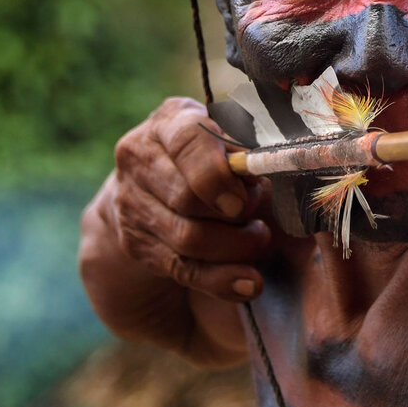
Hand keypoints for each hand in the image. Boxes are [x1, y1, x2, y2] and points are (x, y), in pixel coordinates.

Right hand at [92, 96, 272, 302]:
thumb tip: (275, 162)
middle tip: (259, 218)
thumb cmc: (213, 154)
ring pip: (187, 238)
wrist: (158, 186)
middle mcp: (139, 158)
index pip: (189, 142)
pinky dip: (221, 280)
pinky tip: (249, 284)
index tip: (243, 199)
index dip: (219, 174)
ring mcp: (131, 202)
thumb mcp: (229, 138)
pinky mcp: (136, 243)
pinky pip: (182, 268)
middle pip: (187, 197)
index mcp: (169, 122)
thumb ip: (249, 147)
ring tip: (259, 240)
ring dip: (234, 247)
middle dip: (233, 215)